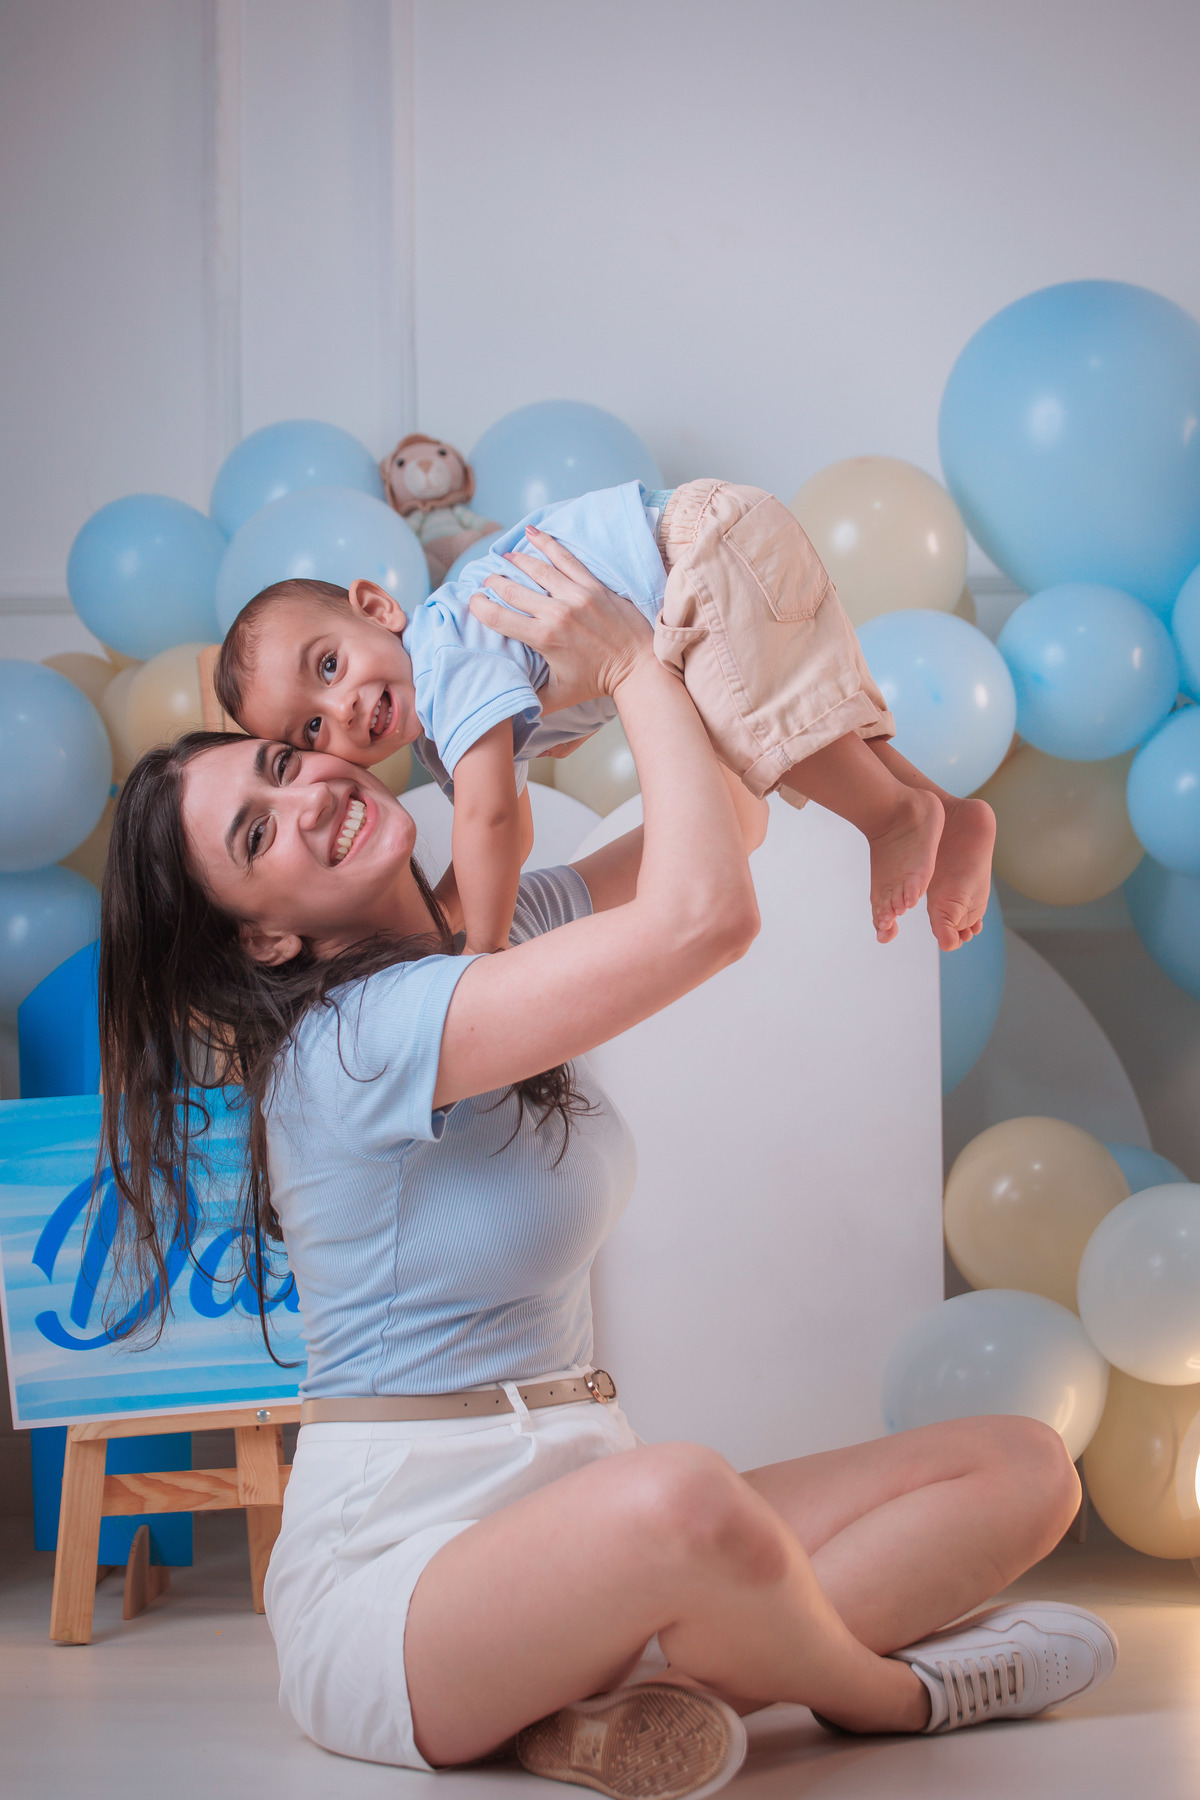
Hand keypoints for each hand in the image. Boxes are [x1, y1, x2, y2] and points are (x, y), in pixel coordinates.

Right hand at [468, 526, 653, 711]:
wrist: (638, 667)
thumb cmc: (598, 683)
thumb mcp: (559, 696)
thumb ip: (531, 697)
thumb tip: (506, 698)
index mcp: (544, 638)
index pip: (501, 618)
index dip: (481, 608)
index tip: (473, 602)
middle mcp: (557, 612)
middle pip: (515, 590)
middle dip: (495, 582)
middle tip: (486, 578)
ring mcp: (577, 595)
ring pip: (539, 569)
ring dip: (518, 560)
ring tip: (505, 555)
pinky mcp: (594, 586)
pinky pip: (567, 559)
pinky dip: (549, 544)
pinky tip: (533, 533)